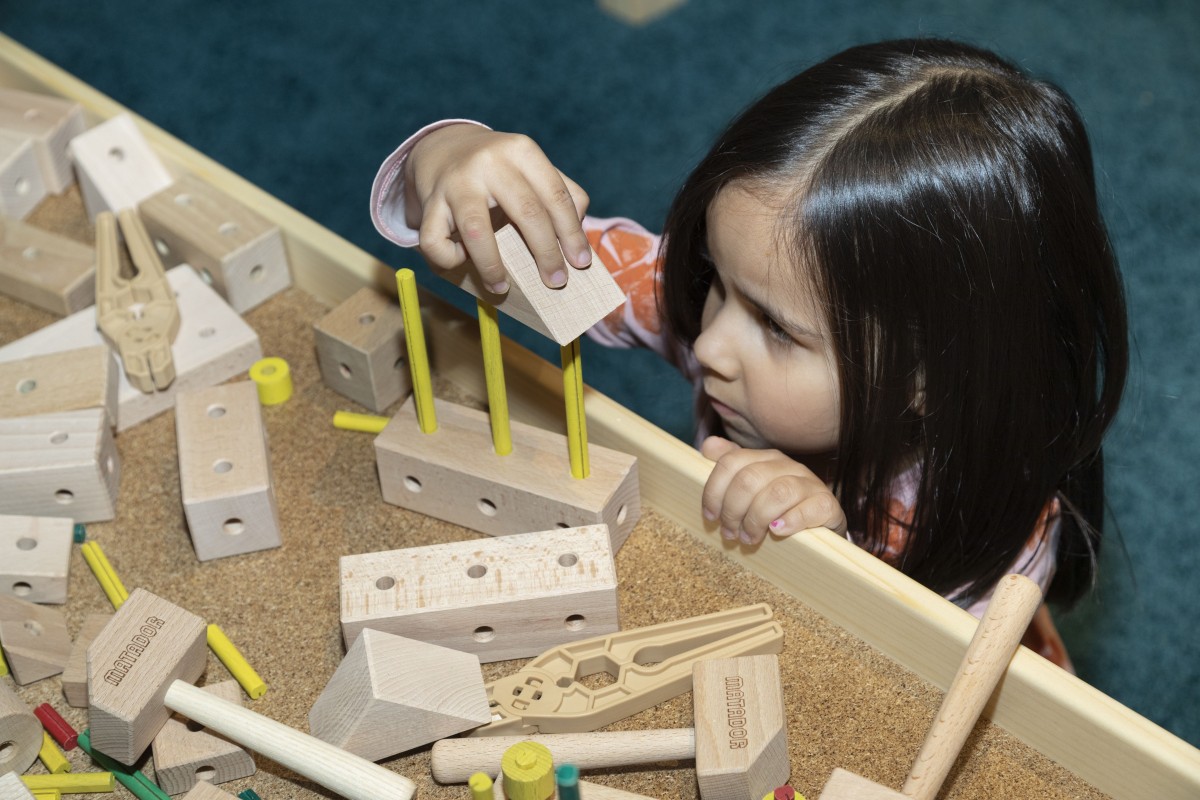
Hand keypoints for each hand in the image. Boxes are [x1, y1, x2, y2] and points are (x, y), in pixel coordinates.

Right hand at [404, 124, 591, 291]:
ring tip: (503, 288)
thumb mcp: (532, 167)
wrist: (444, 147)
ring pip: (477, 231)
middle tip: (556, 282)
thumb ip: (562, 194)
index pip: (556, 195)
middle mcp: (489, 162)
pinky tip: (461, 261)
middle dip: (546, 254)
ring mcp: (456, 182)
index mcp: (521, 151)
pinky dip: (448, 258)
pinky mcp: (429, 203)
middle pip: (527, 212)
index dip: (571, 233)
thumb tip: (578, 242)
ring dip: (493, 266)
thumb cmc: (500, 170)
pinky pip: (435, 241)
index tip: (580, 263)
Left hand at [700, 436, 846, 545]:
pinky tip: (777, 531)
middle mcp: (787, 465)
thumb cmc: (779, 509)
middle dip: (733, 510)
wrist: (820, 526)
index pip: (731, 462)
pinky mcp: (827, 504)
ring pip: (777, 493)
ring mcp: (810, 483)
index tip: (710, 517)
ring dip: (756, 520)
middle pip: (749, 479)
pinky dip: (791, 521)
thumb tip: (708, 446)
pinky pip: (809, 508)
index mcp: (765, 458)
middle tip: (730, 534)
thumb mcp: (754, 489)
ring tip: (749, 539)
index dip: (714, 491)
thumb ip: (730, 465)